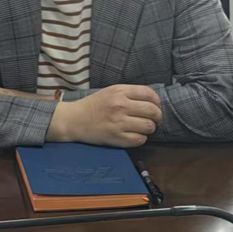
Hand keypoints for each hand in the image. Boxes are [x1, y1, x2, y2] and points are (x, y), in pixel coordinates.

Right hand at [47, 85, 162, 147]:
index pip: (149, 94)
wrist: (75, 120)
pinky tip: (135, 135)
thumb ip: (130, 93)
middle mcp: (121, 105)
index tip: (156, 106)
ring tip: (143, 127)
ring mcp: (119, 123)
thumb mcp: (111, 91)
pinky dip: (141, 138)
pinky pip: (140, 140)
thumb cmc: (94, 105)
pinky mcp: (117, 138)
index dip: (157, 101)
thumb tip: (152, 100)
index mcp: (120, 91)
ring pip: (149, 126)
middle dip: (157, 116)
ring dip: (150, 128)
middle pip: (152, 111)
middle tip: (154, 119)